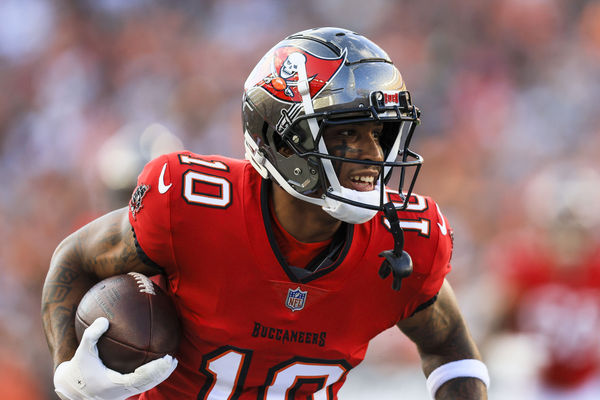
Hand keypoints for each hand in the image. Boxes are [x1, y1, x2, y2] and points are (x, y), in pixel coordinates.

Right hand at [54, 317, 177, 399]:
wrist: (72, 390)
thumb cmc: (79, 369)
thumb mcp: (82, 351)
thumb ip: (92, 335)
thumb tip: (104, 319)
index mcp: (114, 384)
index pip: (139, 379)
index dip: (153, 371)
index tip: (165, 359)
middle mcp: (121, 391)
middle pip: (147, 384)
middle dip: (161, 373)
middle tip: (172, 359)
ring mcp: (123, 393)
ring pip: (146, 386)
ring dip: (160, 376)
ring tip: (171, 362)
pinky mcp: (123, 392)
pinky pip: (141, 384)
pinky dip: (151, 376)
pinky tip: (158, 364)